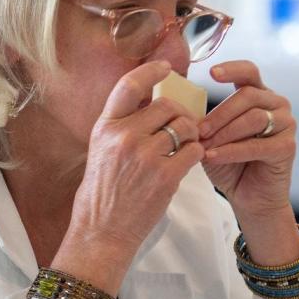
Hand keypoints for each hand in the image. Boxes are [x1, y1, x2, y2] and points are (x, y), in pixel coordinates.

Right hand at [53, 60, 204, 294]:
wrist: (102, 230)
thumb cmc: (103, 192)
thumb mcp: (102, 150)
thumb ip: (123, 125)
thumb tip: (151, 100)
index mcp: (105, 127)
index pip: (129, 84)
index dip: (151, 71)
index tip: (166, 67)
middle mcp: (123, 137)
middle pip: (167, 105)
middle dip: (180, 114)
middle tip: (182, 127)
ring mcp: (145, 156)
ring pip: (184, 126)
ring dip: (191, 135)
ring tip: (184, 148)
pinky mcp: (165, 176)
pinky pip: (193, 151)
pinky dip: (196, 154)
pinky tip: (188, 162)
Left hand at [198, 60, 295, 221]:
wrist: (248, 196)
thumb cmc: (228, 162)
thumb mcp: (210, 135)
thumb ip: (202, 118)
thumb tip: (178, 105)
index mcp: (258, 94)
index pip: (249, 71)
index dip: (232, 69)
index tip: (211, 73)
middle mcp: (276, 104)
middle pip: (247, 95)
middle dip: (219, 114)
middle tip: (198, 131)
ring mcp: (287, 124)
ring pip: (253, 118)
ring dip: (224, 133)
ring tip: (204, 146)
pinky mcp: (287, 147)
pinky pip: (257, 144)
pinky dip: (232, 151)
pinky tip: (213, 157)